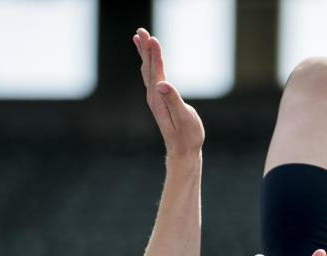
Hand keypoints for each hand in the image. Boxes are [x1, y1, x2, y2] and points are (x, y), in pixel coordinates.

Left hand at [133, 27, 204, 157]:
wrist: (183, 152)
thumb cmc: (187, 136)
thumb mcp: (183, 117)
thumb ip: (173, 99)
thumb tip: (162, 84)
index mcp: (159, 98)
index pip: (156, 71)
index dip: (154, 54)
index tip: (152, 38)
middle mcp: (153, 96)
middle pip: (147, 68)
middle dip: (145, 49)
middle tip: (141, 31)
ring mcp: (155, 98)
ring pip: (147, 71)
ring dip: (144, 54)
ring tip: (139, 39)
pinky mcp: (159, 101)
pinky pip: (151, 77)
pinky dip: (149, 65)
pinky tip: (148, 63)